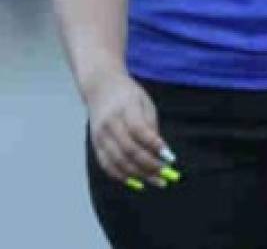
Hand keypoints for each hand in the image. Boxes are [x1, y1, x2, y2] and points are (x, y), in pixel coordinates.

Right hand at [85, 70, 172, 188]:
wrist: (101, 87)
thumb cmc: (129, 95)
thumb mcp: (145, 103)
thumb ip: (151, 126)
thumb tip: (160, 152)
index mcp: (125, 108)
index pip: (139, 130)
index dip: (154, 145)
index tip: (170, 157)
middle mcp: (110, 123)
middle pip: (129, 149)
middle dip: (148, 165)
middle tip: (165, 175)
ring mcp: (100, 135)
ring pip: (118, 161)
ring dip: (138, 174)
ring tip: (155, 180)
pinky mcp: (95, 144)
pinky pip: (107, 164)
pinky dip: (121, 175)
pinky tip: (136, 181)